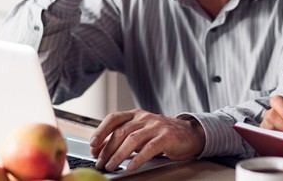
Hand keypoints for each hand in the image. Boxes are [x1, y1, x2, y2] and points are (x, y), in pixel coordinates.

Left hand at [89, 109, 205, 171]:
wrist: (189, 134)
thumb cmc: (162, 135)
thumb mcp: (141, 133)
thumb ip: (123, 138)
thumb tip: (99, 150)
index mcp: (136, 115)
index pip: (114, 118)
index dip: (101, 130)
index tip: (92, 144)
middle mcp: (144, 118)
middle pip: (120, 132)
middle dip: (107, 149)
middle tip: (100, 163)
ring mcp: (155, 126)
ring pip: (132, 140)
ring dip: (118, 155)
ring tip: (111, 166)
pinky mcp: (166, 137)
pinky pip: (149, 148)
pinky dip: (138, 159)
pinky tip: (131, 167)